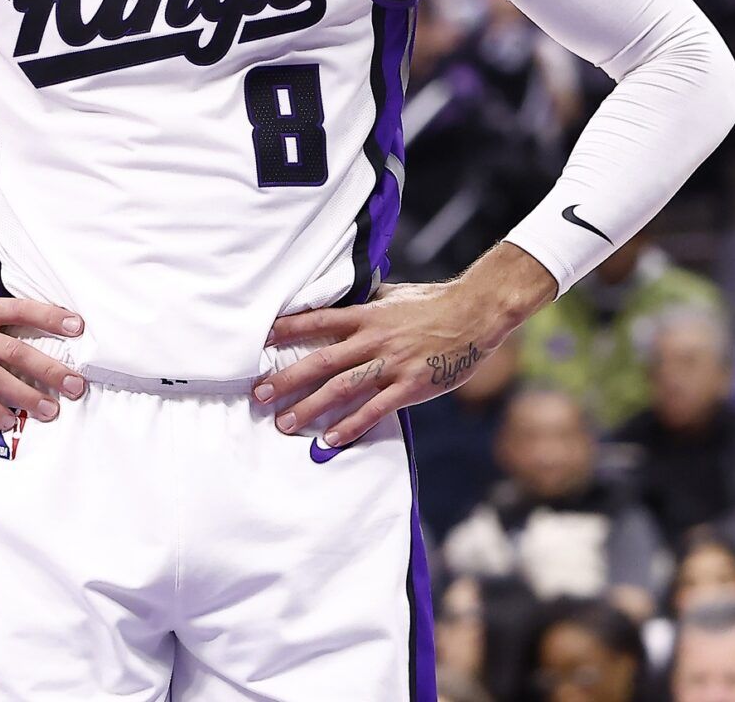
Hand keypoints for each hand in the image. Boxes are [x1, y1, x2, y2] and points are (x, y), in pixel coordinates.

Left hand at [252, 247, 553, 447]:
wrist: (476, 313)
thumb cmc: (434, 302)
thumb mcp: (393, 295)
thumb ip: (365, 301)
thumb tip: (342, 299)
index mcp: (366, 315)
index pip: (316, 321)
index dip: (286, 331)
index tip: (260, 342)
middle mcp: (373, 339)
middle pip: (320, 360)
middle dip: (286, 378)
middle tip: (258, 393)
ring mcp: (392, 364)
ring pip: (341, 388)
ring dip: (309, 407)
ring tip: (284, 422)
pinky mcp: (411, 386)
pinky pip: (375, 409)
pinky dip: (350, 425)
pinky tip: (329, 439)